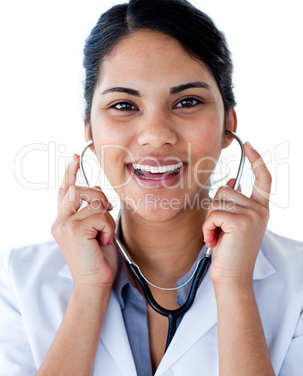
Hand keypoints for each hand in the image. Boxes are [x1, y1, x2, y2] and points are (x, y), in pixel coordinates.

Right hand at [51, 154, 117, 289]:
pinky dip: (108, 228)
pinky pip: (100, 215)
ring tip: (103, 236)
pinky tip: (103, 242)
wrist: (95, 284)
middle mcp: (60, 221)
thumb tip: (96, 189)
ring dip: (106, 219)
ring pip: (94, 202)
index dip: (70, 173)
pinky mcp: (74, 230)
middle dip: (98, 197)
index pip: (65, 191)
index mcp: (63, 221)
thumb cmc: (98, 258)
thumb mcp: (96, 230)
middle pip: (79, 190)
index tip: (74, 157)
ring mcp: (65, 225)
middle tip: (106, 214)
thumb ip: (92, 210)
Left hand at [203, 142, 271, 286]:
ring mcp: (253, 215)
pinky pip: (212, 214)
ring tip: (217, 236)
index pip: (263, 179)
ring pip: (217, 201)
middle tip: (219, 230)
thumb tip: (232, 181)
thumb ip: (235, 203)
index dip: (257, 160)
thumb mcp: (235, 224)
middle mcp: (260, 210)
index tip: (249, 146)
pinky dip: (207, 228)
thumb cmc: (230, 251)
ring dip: (210, 220)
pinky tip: (214, 241)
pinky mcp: (240, 222)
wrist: (232, 277)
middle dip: (215, 210)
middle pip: (226, 190)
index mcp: (260, 209)